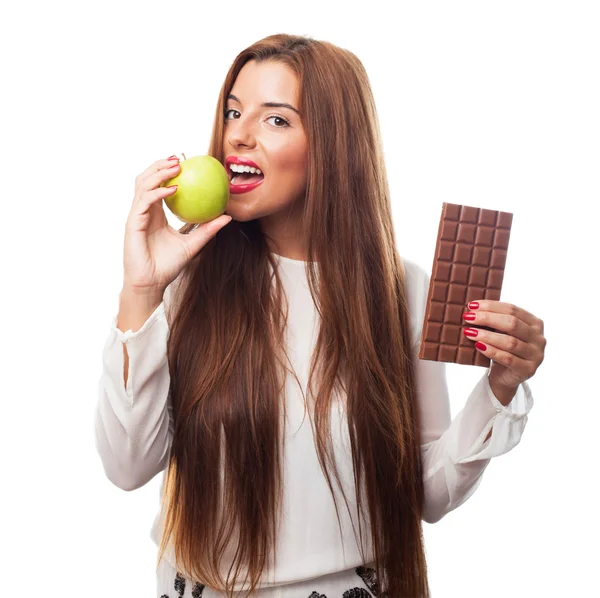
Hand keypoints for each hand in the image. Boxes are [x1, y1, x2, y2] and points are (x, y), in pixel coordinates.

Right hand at [123, 156, 232, 291]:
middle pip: (146, 179)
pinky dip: (158, 192)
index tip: (184, 162)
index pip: (158, 185)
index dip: (167, 171)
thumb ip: (208, 229)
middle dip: (160, 165)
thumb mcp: (193, 244)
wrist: (152, 282)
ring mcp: (136, 215)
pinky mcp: (132, 222)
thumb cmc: (169, 265)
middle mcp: (144, 211)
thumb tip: (227, 217)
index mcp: (155, 213)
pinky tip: (173, 188)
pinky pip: (145, 201)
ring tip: (175, 166)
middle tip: (179, 158)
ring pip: (143, 184)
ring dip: (158, 172)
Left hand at [462, 300, 545, 394]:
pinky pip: (507, 358)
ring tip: (469, 332)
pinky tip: (478, 346)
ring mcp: (536, 355)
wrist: (506, 377)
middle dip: (487, 318)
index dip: (491, 306)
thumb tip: (472, 308)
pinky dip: (491, 351)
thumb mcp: (502, 332)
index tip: (471, 306)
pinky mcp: (528, 369)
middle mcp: (539, 338)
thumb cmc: (503, 349)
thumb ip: (494, 320)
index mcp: (534, 323)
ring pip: (510, 342)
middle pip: (512, 323)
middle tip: (468, 318)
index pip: (512, 309)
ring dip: (486, 335)